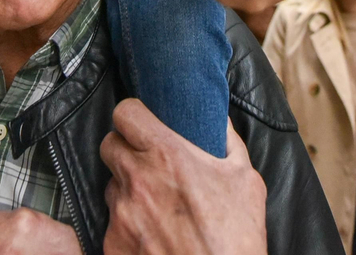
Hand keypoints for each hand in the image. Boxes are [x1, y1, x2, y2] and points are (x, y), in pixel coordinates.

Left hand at [101, 99, 266, 254]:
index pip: (125, 113)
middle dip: (126, 149)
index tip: (144, 122)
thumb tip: (219, 119)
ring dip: (128, 189)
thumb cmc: (236, 238)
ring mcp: (121, 214)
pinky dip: (128, 226)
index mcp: (167, 156)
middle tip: (149, 162)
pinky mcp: (113, 244)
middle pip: (110, 145)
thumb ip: (228, 142)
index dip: (134, 115)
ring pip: (111, 186)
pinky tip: (153, 235)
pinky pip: (112, 223)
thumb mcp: (245, 180)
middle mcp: (137, 180)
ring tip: (158, 205)